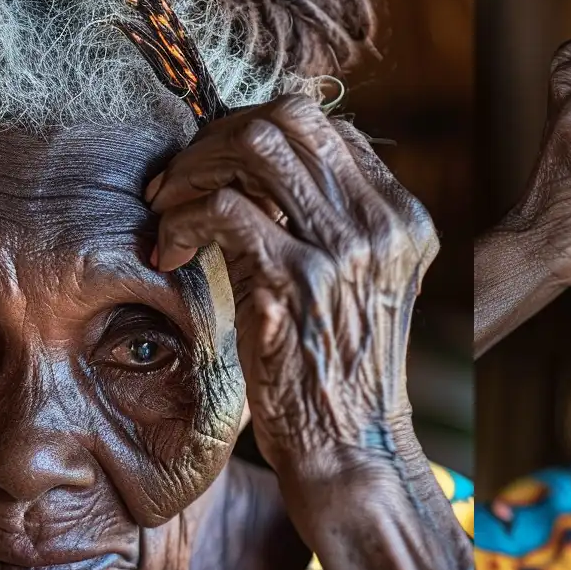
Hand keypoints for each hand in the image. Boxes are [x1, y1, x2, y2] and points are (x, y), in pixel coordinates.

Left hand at [148, 96, 437, 500]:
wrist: (348, 451)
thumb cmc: (335, 376)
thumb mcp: (351, 288)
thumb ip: (324, 227)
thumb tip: (254, 170)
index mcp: (402, 221)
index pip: (327, 128)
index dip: (258, 131)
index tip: (216, 168)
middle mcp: (381, 225)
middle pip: (291, 118)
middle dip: (220, 137)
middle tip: (181, 178)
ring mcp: (344, 250)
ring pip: (256, 146)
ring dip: (196, 168)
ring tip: (168, 207)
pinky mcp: (298, 281)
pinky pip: (225, 209)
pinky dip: (184, 219)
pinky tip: (170, 250)